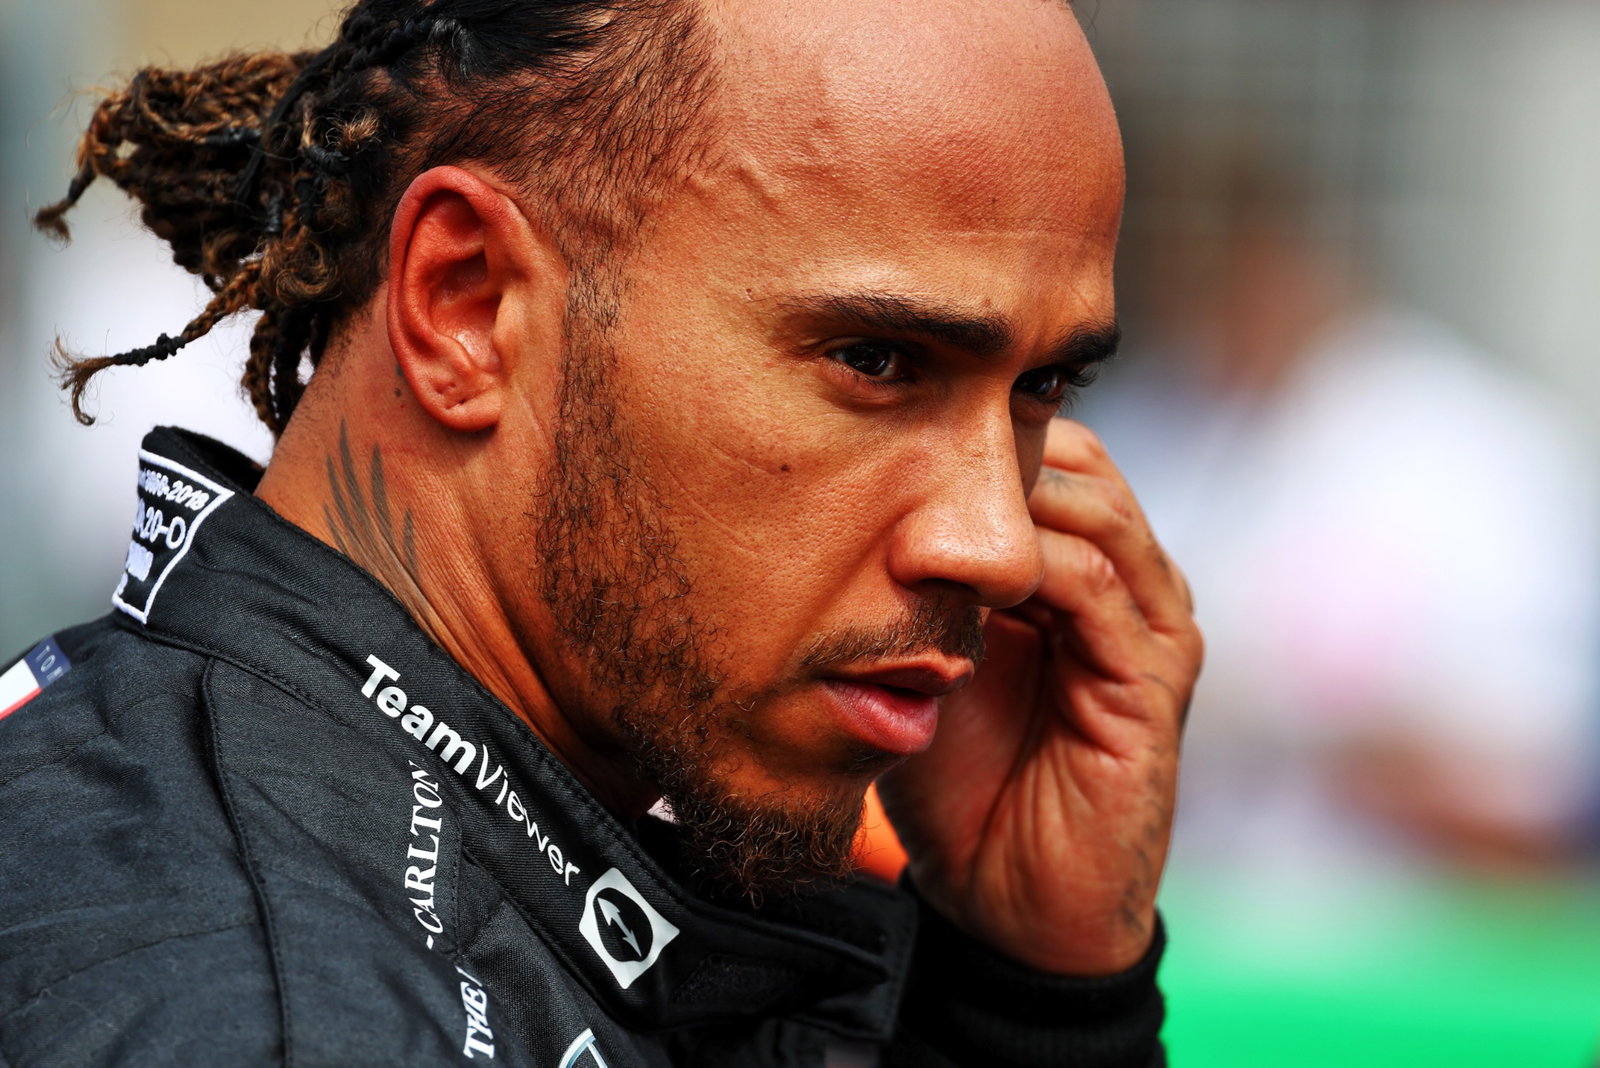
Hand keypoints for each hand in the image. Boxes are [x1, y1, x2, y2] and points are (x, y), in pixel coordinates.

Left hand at [878, 418, 1200, 975]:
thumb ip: (915, 585)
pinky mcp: (1154, 687)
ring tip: (935, 503)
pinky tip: (972, 576)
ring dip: (1014, 500)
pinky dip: (1037, 568)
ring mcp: (1153, 632)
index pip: (1054, 455)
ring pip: (1099, 513)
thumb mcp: (925, 660)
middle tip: (910, 450)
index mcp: (1083, 571)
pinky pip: (1102, 593)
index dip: (979, 436)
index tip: (889, 433)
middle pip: (1083, 464)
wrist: (1005, 901)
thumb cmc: (962, 780)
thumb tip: (849, 502)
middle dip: (1000, 451)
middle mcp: (1131, 587)